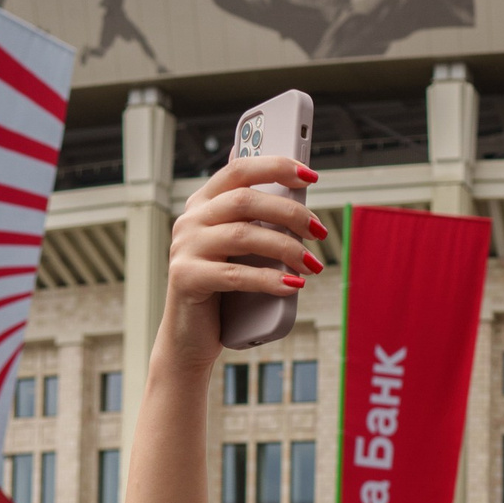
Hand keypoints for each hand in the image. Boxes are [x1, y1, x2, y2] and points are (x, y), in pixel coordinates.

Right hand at [156, 154, 326, 374]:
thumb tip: (294, 192)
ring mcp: (184, 248)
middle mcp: (190, 220)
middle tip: (319, 231)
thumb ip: (257, 220)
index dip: (275, 167)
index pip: (239, 170)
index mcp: (204, 203)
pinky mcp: (186, 278)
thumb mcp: (240, 249)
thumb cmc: (223, 289)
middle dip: (290, 213)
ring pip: (243, 235)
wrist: (191, 335)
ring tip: (311, 264)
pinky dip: (269, 279)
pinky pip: (234, 275)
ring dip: (286, 248)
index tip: (310, 175)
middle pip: (246, 201)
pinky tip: (292, 286)